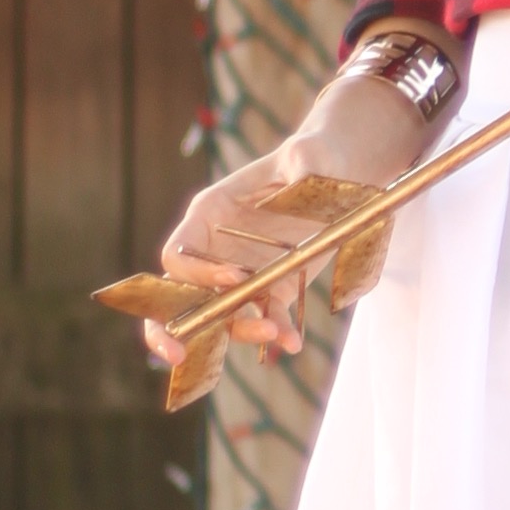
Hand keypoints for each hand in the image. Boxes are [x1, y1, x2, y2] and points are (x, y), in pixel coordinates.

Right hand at [143, 71, 434, 368]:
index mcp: (207, 216)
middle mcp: (214, 250)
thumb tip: (304, 170)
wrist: (340, 178)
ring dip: (237, 332)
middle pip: (177, 297)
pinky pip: (264, 319)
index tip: (238, 278)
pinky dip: (275, 333)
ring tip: (271, 335)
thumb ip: (301, 163)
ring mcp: (240, 275)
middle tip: (177, 353)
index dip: (198, 272)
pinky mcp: (272, 290)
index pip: (178, 255)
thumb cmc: (314, 159)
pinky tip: (292, 343)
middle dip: (169, 328)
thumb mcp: (308, 156)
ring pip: (219, 316)